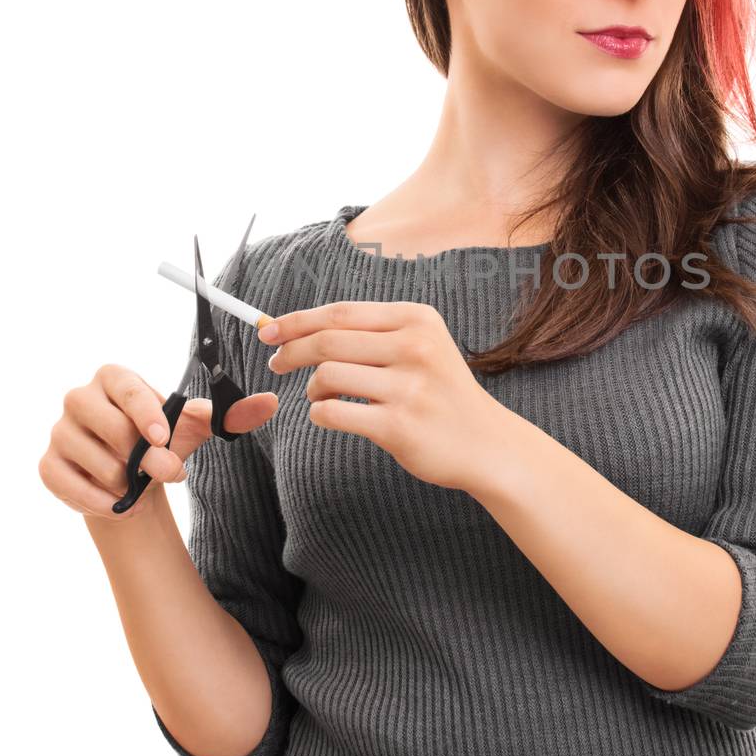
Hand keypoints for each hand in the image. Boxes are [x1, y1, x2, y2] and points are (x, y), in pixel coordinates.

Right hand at [39, 363, 279, 521]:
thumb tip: (270, 403)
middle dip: (145, 458)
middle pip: (111, 427)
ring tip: (136, 482)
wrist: (130, 481)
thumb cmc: (160, 443)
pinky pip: (71, 486)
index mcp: (114, 378)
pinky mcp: (48, 466)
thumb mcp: (194, 428)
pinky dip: (100, 502)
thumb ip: (229, 415)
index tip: (163, 437)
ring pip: (96, 461)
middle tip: (167, 472)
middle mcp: (79, 398)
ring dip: (126, 482)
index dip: (145, 412)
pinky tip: (117, 503)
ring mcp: (59, 432)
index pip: (126, 386)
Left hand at [258, 300, 505, 491]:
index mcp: (417, 320)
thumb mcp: (422, 346)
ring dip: (312, 388)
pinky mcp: (398, 427)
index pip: (341, 312)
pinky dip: (320, 414)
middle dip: (291, 351)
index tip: (268, 329)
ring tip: (322, 396)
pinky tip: (331, 415)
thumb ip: (371, 333)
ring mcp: (408, 388)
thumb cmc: (442, 392)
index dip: (297, 320)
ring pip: (326, 377)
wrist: (486, 443)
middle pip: (327, 341)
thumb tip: (298, 326)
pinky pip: (332, 413)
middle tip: (276, 363)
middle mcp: (415, 348)